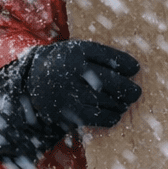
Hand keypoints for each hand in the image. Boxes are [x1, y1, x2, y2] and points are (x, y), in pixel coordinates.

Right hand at [26, 39, 142, 130]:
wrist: (30, 82)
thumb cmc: (62, 64)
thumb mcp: (73, 51)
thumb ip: (98, 56)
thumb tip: (133, 69)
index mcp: (74, 51)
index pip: (108, 56)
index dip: (125, 63)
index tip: (136, 68)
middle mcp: (71, 70)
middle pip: (110, 81)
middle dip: (128, 88)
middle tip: (136, 92)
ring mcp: (69, 92)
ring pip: (107, 101)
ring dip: (120, 104)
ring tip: (124, 103)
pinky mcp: (68, 112)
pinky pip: (98, 117)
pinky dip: (111, 117)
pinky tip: (114, 114)